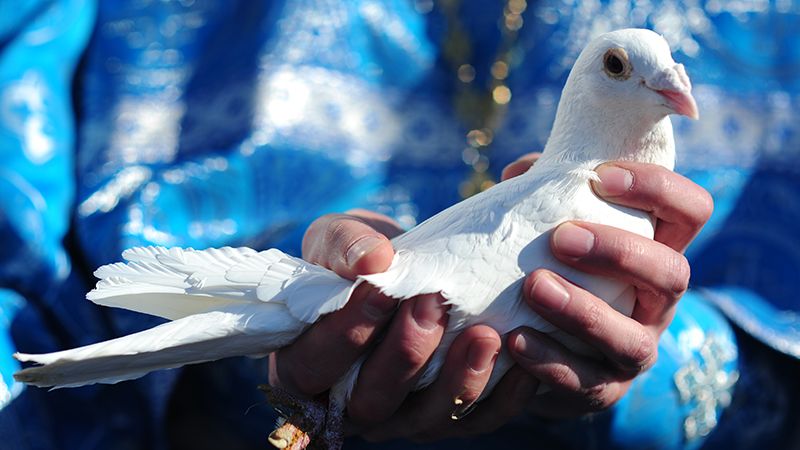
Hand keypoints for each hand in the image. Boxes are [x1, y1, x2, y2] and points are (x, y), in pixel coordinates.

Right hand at [269, 210, 502, 439]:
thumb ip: (341, 246)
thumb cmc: (358, 256)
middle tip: (434, 301)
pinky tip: (528, 359)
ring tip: (485, 333)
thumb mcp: (336, 237)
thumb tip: (373, 260)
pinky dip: (506, 395)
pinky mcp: (450, 417)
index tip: (380, 286)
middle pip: (372, 401)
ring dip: (458, 379)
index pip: (315, 364)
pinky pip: (478, 420)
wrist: (406, 268)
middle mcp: (351, 404)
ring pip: (428, 418)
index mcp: (307, 365)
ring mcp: (402, 417)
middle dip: (405, 352)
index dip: (346, 331)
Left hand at [503, 153, 712, 416]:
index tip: (602, 176)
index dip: (658, 188)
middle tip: (561, 239)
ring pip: (633, 340)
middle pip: (672, 274)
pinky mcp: (604, 390)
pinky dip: (549, 360)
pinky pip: (585, 382)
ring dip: (583, 311)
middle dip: (618, 253)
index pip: (690, 211)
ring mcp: (637, 351)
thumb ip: (545, 196)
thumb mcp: (558, 230)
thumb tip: (519, 172)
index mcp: (657, 250)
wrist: (546, 352)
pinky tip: (516, 339)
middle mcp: (658, 302)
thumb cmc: (557, 269)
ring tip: (533, 287)